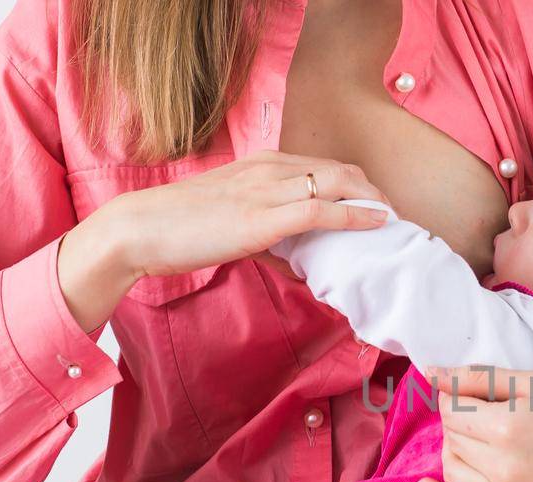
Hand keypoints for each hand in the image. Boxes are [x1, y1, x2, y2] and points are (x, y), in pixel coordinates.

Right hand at [69, 150, 391, 281]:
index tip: (376, 204)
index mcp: (260, 165)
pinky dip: (355, 216)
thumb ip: (269, 239)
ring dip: (372, 201)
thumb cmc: (180, 230)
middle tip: (393, 215)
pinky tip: (376, 223)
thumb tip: (297, 264)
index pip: (322, 165)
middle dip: (372, 190)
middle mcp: (268, 169)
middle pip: (339, 169)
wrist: (139, 229)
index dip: (355, 184)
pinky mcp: (263, 217)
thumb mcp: (233, 225)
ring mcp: (266, 190)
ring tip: (394, 221)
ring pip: (336, 183)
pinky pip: (321, 210)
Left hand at [415, 366, 532, 481]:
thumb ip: (481, 378)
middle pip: (451, 440)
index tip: (475, 398)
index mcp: (509, 426)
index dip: (458, 399)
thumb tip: (430, 374)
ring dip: (457, 453)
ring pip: (453, 473)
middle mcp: (505, 469)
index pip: (451, 410)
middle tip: (488, 418)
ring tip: (481, 444)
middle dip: (461, 424)